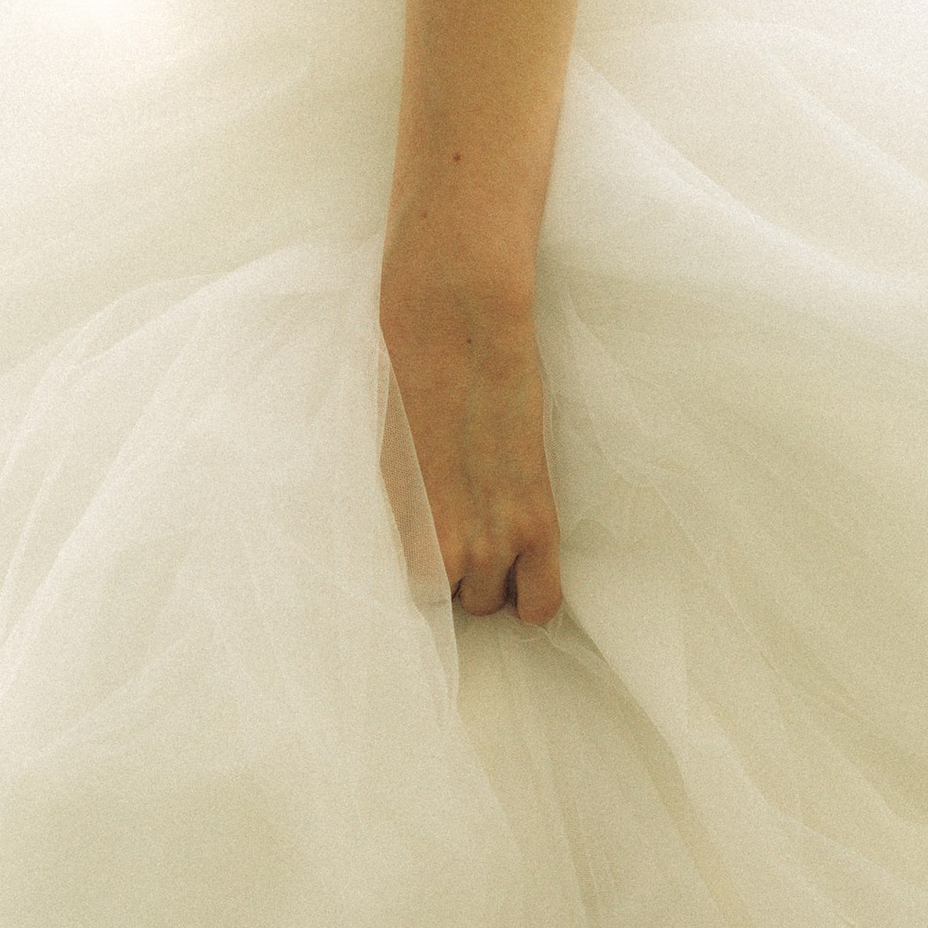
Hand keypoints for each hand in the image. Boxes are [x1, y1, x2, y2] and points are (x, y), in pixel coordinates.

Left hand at [380, 267, 564, 626]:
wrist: (458, 322)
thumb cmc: (412, 367)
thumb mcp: (389, 448)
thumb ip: (405, 501)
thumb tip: (421, 528)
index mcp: (394, 523)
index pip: (409, 592)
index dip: (426, 572)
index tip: (436, 546)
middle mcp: (436, 544)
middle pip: (447, 601)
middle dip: (458, 574)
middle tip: (470, 526)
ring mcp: (487, 541)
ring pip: (488, 604)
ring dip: (495, 578)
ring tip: (498, 529)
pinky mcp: (534, 524)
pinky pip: (538, 605)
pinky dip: (532, 597)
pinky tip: (526, 564)